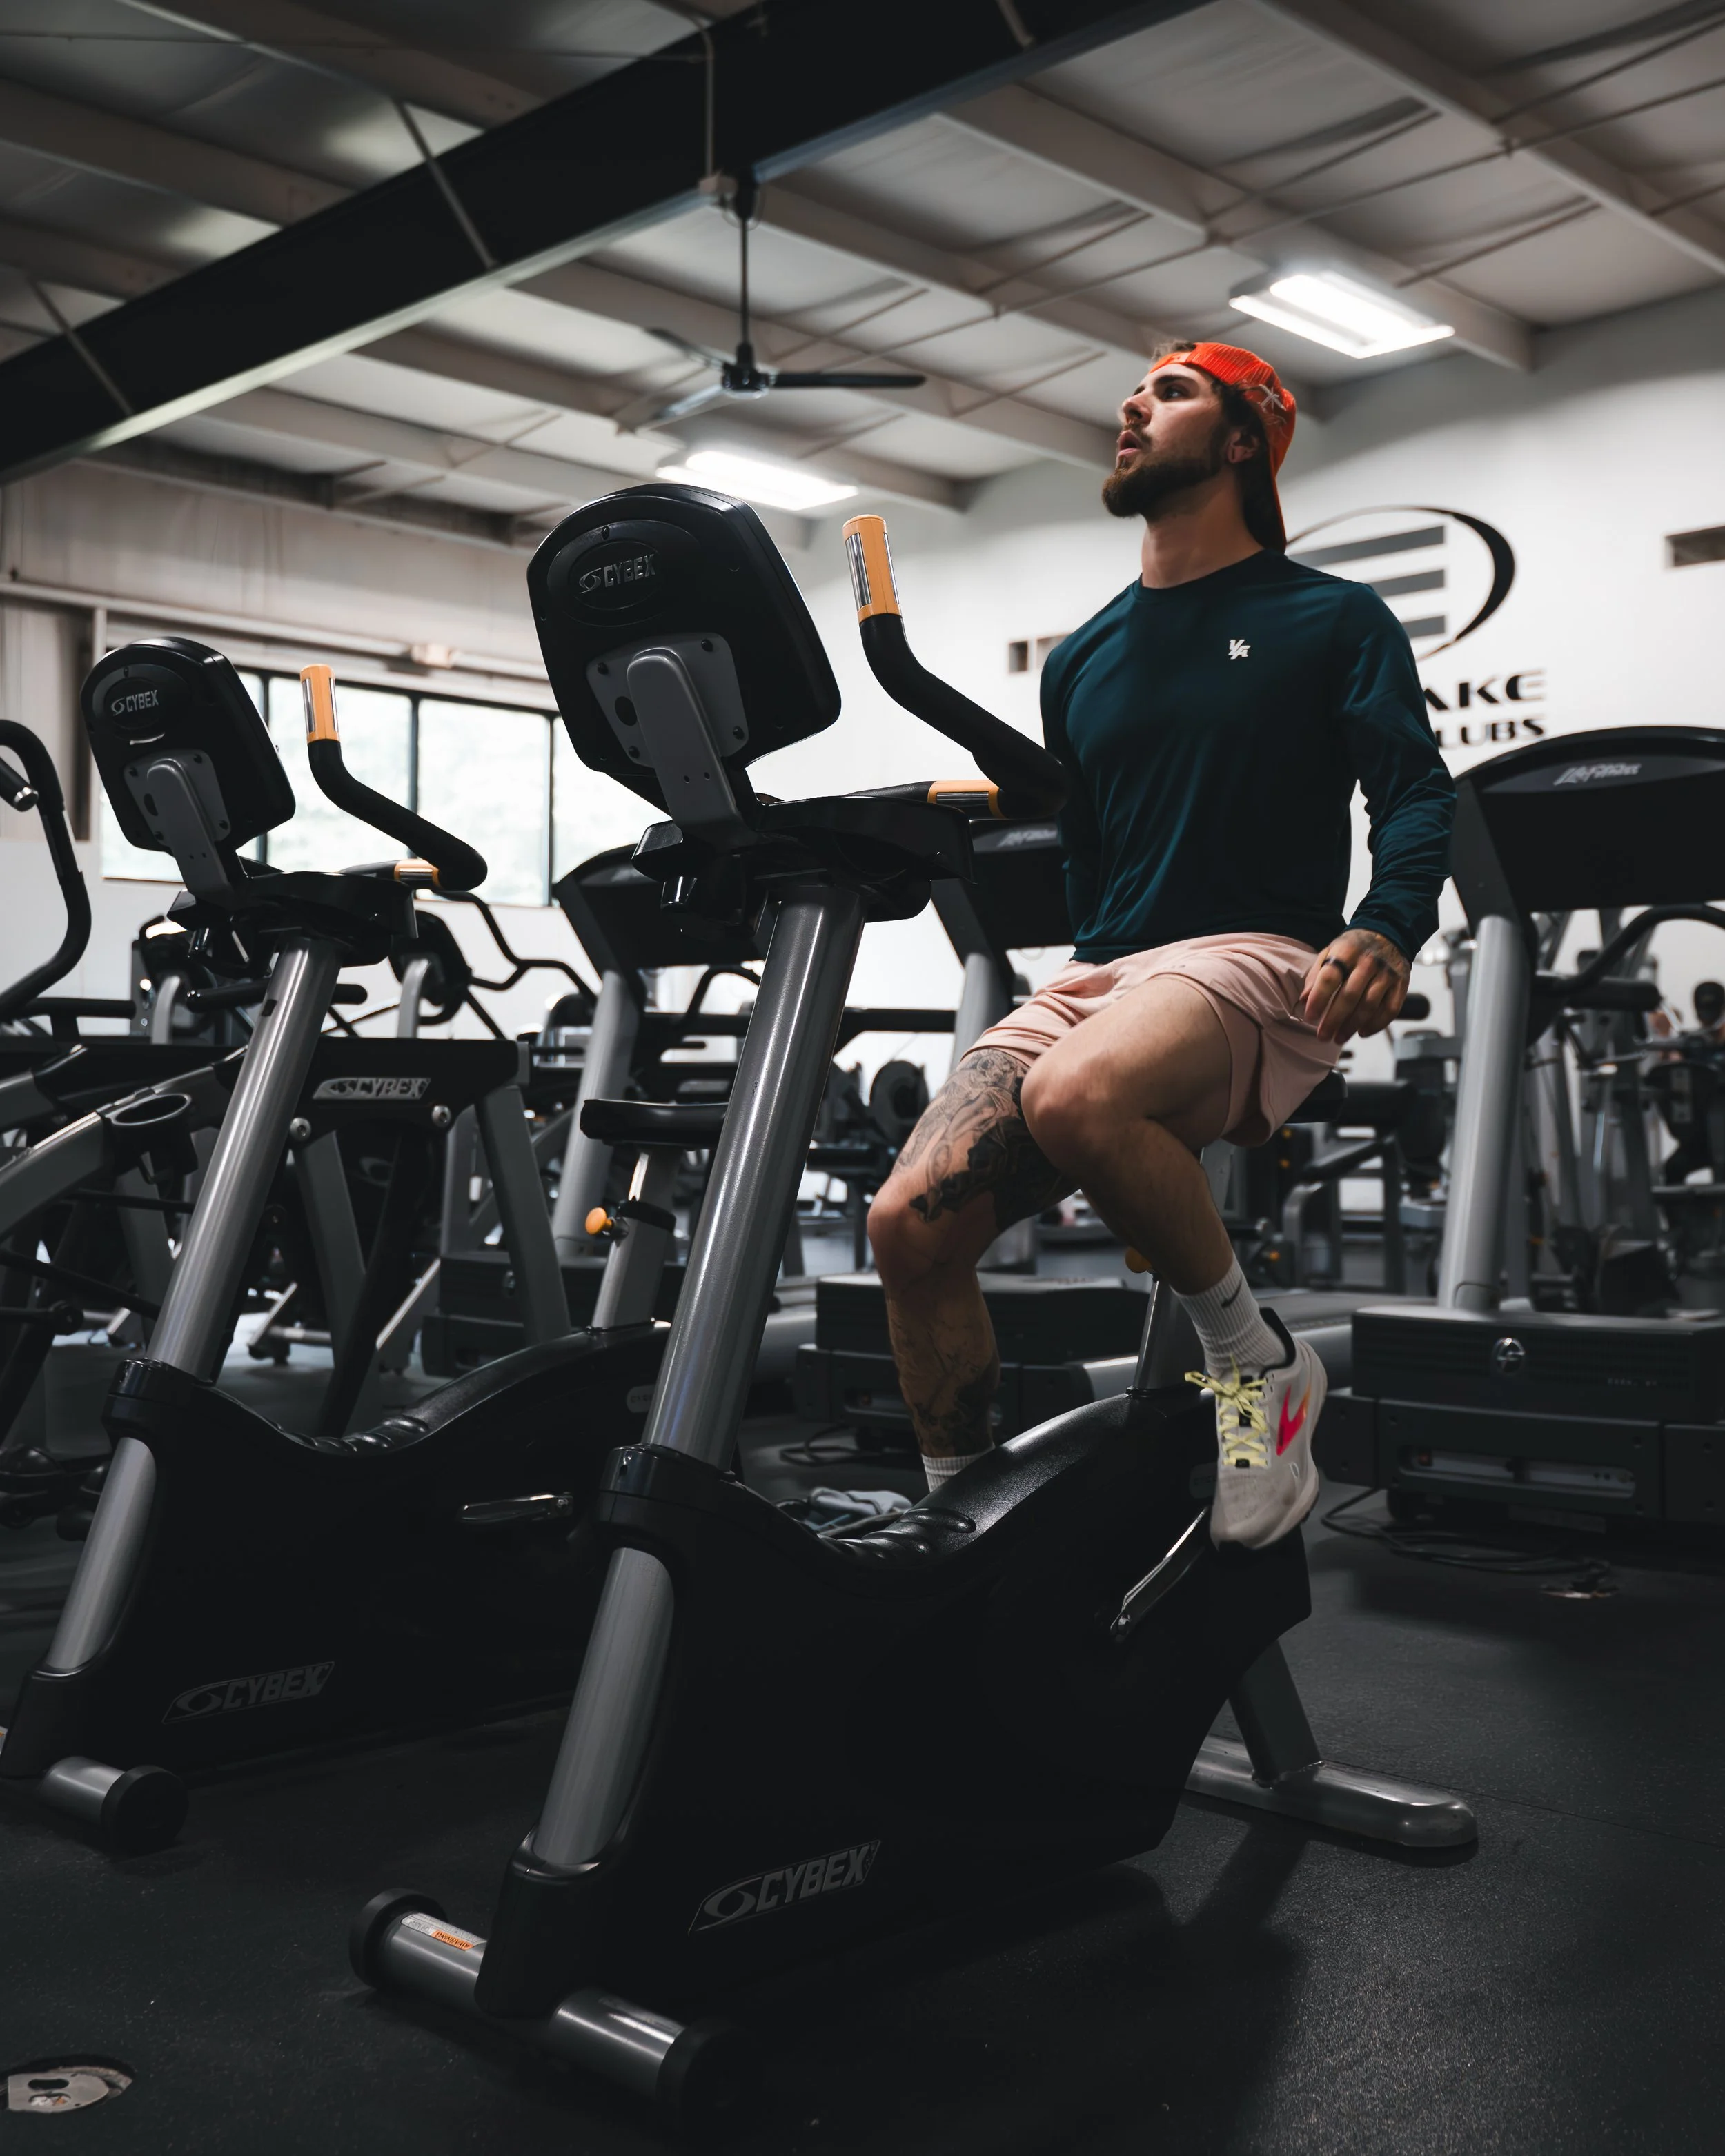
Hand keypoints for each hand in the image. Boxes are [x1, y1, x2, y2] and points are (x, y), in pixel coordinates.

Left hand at [1301, 929, 1410, 1043]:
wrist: (1389, 932)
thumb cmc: (1353, 947)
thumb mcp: (1330, 951)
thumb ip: (1316, 974)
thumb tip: (1304, 1000)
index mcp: (1346, 951)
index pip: (1330, 977)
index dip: (1319, 999)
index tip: (1310, 1017)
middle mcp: (1368, 961)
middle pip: (1350, 995)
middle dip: (1334, 1020)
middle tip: (1323, 1036)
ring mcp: (1387, 973)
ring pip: (1369, 1005)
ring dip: (1353, 1026)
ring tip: (1339, 1038)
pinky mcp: (1401, 983)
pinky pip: (1390, 1009)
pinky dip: (1376, 1024)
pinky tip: (1362, 1032)